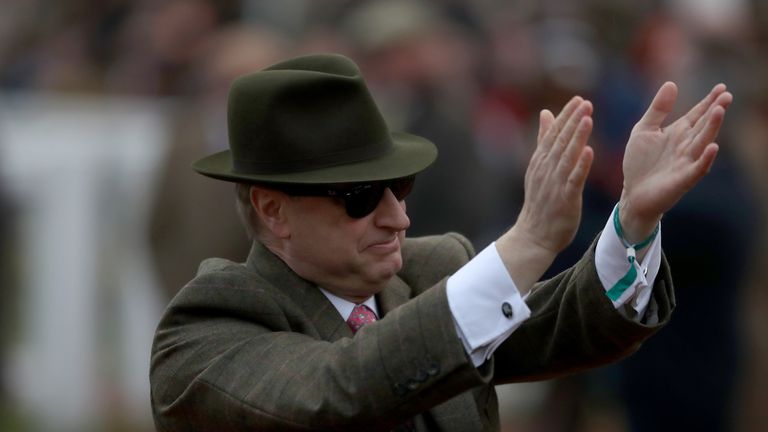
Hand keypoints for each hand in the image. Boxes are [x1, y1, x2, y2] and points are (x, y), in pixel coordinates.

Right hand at [496, 96, 593, 292]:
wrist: (534, 235)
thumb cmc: (541, 201)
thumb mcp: (539, 167)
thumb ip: (544, 140)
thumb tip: (546, 113)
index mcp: (541, 161)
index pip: (553, 134)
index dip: (566, 116)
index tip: (579, 100)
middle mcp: (546, 169)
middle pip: (560, 141)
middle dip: (573, 121)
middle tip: (586, 102)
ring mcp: (554, 184)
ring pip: (567, 156)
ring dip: (577, 137)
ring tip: (588, 119)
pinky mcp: (564, 198)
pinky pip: (573, 180)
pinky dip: (580, 165)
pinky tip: (589, 152)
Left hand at [619, 82, 732, 241]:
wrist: (632, 192)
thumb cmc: (639, 162)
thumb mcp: (644, 130)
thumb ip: (657, 109)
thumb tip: (671, 83)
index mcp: (678, 132)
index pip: (697, 114)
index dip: (708, 101)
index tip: (721, 87)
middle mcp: (686, 145)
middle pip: (704, 125)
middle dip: (715, 111)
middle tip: (727, 96)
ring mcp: (686, 161)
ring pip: (702, 142)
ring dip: (712, 128)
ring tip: (719, 111)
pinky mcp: (683, 179)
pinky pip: (697, 167)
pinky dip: (705, 158)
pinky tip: (712, 146)